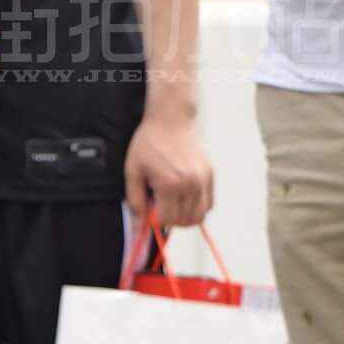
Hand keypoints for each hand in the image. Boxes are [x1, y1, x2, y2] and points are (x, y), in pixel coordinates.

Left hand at [125, 112, 212, 227]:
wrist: (171, 120)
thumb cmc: (148, 144)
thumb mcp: (133, 171)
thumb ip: (135, 199)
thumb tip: (140, 223)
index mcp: (169, 184)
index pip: (167, 219)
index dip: (156, 220)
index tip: (151, 210)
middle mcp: (190, 184)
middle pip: (185, 221)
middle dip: (171, 221)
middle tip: (161, 209)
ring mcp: (202, 180)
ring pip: (200, 216)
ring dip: (186, 216)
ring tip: (173, 204)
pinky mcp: (210, 175)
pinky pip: (209, 204)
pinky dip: (198, 207)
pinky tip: (184, 197)